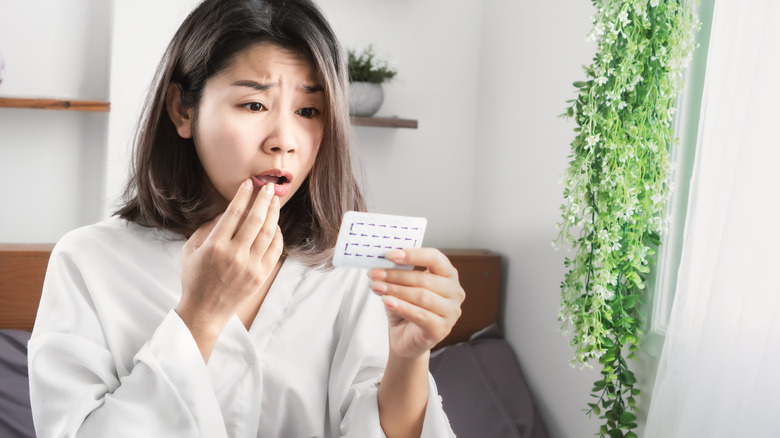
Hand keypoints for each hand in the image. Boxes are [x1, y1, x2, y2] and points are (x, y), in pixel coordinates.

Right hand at [177, 180, 282, 352]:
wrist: (205, 310)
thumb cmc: (195, 278)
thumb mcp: (190, 250)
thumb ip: (206, 228)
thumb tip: (226, 211)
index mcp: (215, 246)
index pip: (233, 213)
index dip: (243, 195)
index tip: (248, 184)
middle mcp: (235, 254)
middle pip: (255, 219)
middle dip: (263, 199)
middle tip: (268, 187)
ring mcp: (250, 266)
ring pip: (268, 232)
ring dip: (273, 214)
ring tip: (274, 201)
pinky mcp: (261, 275)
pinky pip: (275, 249)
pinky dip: (277, 235)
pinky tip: (275, 225)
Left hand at [368, 248, 464, 358]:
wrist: (405, 339)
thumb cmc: (407, 309)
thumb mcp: (403, 286)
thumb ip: (399, 273)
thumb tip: (384, 262)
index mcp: (448, 274)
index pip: (435, 258)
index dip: (412, 255)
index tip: (389, 255)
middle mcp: (454, 292)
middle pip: (424, 279)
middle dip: (396, 275)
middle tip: (375, 273)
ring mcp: (451, 312)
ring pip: (421, 296)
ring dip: (395, 290)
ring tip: (377, 287)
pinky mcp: (442, 329)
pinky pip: (420, 315)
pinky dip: (401, 307)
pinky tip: (387, 301)